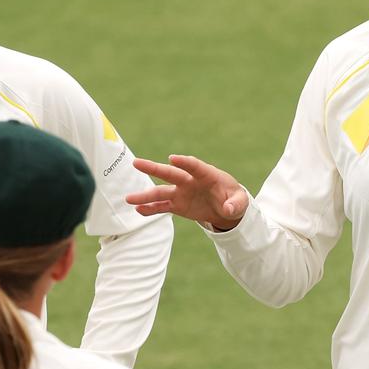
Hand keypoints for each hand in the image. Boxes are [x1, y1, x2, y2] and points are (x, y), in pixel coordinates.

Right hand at [127, 155, 248, 229]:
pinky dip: (150, 209)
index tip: (172, 158)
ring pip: (161, 192)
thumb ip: (235, 204)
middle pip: (170, 173)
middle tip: (136, 163)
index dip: (185, 162)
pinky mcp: (177, 205)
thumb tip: (228, 209)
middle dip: (154, 168)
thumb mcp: (240, 202)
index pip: (194, 166)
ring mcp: (181, 192)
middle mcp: (190, 181)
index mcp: (207, 175)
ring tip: (128, 199)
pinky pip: (162, 206)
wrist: (226, 208)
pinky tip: (138, 210)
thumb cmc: (234, 199)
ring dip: (145, 195)